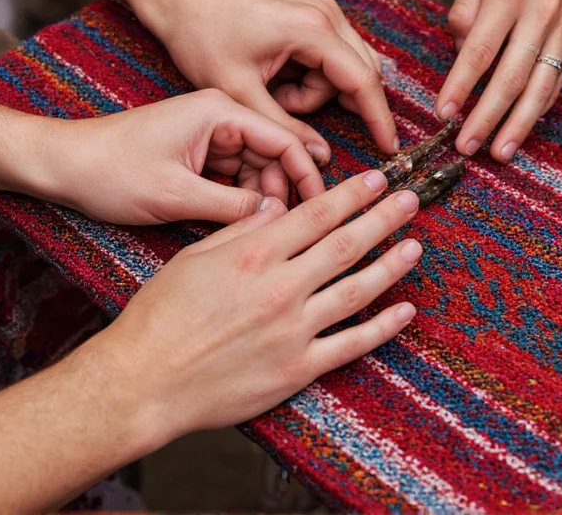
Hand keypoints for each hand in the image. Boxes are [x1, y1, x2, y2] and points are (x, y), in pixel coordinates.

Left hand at [39, 89, 325, 224]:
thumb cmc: (110, 170)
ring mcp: (210, 136)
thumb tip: (280, 220)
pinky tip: (241, 225)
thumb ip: (234, 208)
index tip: (323, 208)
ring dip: (262, 200)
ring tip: (260, 233)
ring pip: (257, 170)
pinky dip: (241, 201)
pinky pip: (235, 178)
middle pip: (275, 156)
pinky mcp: (199, 154)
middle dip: (283, 192)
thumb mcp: (176, 194)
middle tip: (287, 231)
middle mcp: (221, 117)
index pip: (284, 139)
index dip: (308, 175)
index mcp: (219, 111)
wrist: (61, 166)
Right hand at [99, 170, 421, 440]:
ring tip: (416, 247)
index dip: (351, 195)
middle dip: (383, 219)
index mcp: (253, 255)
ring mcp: (293, 330)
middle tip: (410, 201)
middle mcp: (280, 287)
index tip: (376, 180)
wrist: (145, 381)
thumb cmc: (160, 317)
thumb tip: (276, 209)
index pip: (316, 214)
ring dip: (391, 265)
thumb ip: (240, 230)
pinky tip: (404, 311)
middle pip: (345, 245)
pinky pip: (351, 344)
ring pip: (357, 290)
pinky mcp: (297, 368)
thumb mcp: (193, 258)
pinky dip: (382, 328)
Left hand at [133, 0, 397, 162]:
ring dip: (315, 91)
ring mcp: (320, 9)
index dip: (379, 119)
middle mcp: (326, 14)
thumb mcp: (240, 92)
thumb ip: (284, 127)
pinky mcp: (310, 13)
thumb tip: (321, 155)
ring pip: (344, 67)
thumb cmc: (202, 35)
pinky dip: (310, 76)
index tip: (390, 149)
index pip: (363, 81)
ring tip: (271, 92)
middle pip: (359, 74)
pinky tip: (276, 78)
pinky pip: (329, 55)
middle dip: (331, 103)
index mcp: (313, 29)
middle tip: (286, 109)